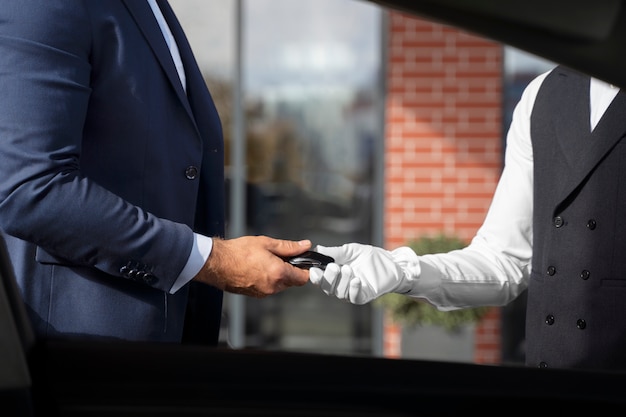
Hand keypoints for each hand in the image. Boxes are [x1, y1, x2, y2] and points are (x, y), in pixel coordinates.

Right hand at [193, 236, 311, 296]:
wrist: (216, 264)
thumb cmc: (238, 252)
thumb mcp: (266, 243)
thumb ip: (289, 247)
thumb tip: (304, 246)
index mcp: (278, 273)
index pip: (303, 277)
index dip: (306, 269)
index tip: (305, 261)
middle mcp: (273, 287)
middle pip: (292, 281)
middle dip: (291, 269)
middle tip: (281, 256)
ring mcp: (263, 293)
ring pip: (280, 285)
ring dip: (279, 274)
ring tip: (265, 260)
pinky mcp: (255, 295)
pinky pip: (269, 288)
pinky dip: (268, 279)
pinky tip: (258, 268)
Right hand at [309, 243, 418, 303]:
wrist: (391, 262)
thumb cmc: (370, 257)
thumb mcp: (351, 250)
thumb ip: (334, 252)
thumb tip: (317, 249)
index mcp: (336, 275)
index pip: (320, 280)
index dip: (316, 277)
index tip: (314, 270)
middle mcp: (342, 285)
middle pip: (327, 288)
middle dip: (328, 278)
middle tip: (334, 266)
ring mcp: (353, 292)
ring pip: (340, 293)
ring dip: (342, 281)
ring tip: (349, 268)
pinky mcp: (364, 296)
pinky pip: (354, 298)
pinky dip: (353, 289)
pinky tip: (356, 280)